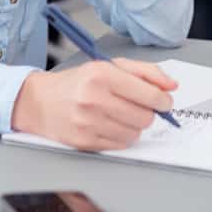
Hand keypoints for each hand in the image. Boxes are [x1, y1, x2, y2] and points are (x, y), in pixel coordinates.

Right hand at [10, 58, 176, 150]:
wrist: (39, 102)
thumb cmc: (77, 82)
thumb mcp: (109, 65)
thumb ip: (145, 72)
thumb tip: (172, 86)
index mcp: (102, 74)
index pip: (149, 94)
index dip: (163, 100)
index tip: (164, 102)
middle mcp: (94, 98)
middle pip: (145, 117)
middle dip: (147, 113)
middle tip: (135, 106)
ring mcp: (88, 122)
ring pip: (135, 133)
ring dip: (133, 126)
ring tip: (118, 115)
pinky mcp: (84, 142)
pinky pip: (120, 145)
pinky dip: (120, 137)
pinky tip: (108, 125)